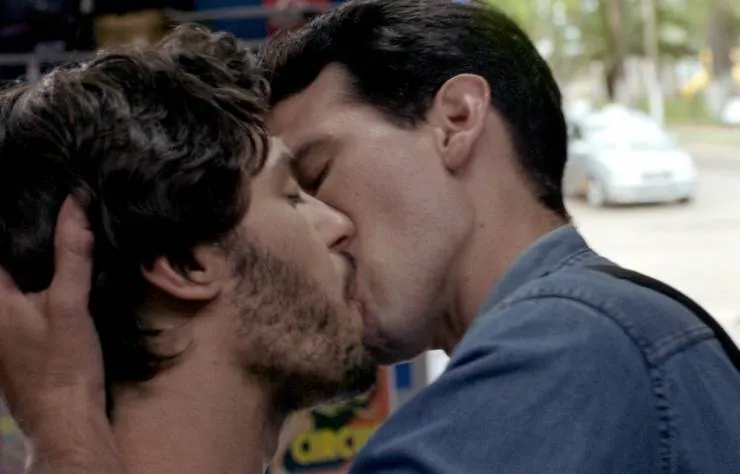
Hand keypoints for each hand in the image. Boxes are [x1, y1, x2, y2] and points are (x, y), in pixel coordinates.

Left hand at [0, 197, 104, 435]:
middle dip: (24, 236)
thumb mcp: (69, 302)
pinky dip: (40, 276)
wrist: (65, 417)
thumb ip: (71, 252)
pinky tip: (65, 269)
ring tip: (61, 227)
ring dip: (32, 255)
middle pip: (7, 261)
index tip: (31, 195)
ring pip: (13, 278)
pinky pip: (23, 293)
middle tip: (54, 207)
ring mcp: (4, 324)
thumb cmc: (61, 361)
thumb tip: (76, 201)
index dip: (12, 218)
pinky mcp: (20, 335)